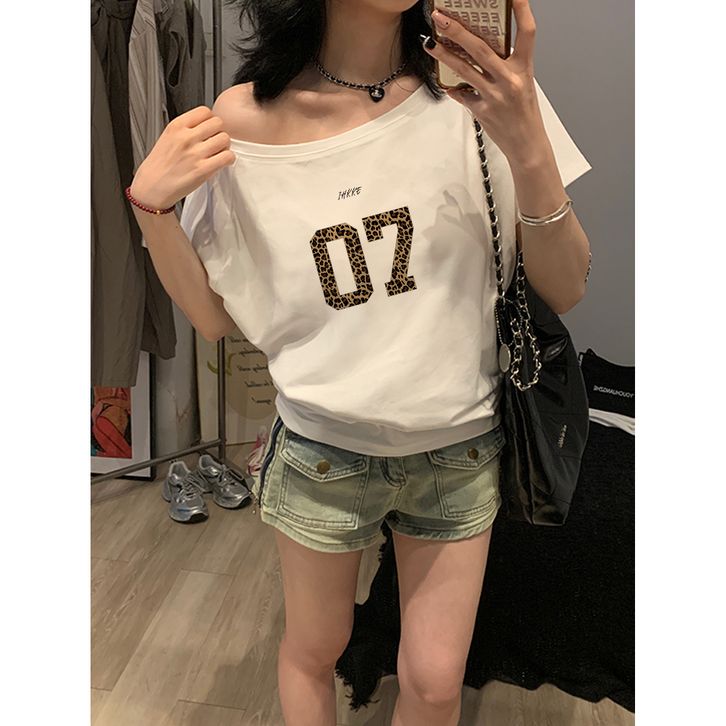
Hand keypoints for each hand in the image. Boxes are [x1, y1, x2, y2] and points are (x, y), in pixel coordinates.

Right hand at [130, 106, 235, 209]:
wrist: (152, 186)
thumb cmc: (159, 165)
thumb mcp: (168, 137)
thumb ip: (186, 129)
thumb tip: (206, 126)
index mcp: (176, 126)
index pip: (204, 111)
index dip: (210, 120)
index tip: (210, 128)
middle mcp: (186, 137)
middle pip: (218, 123)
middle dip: (219, 131)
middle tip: (216, 141)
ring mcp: (195, 153)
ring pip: (224, 138)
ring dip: (225, 146)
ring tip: (219, 152)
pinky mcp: (203, 169)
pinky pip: (227, 156)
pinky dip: (229, 159)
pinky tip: (222, 161)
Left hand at [424, 0, 548, 166]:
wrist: (526, 144)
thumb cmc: (523, 113)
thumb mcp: (522, 83)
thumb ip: (505, 66)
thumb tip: (482, 50)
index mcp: (523, 69)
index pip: (527, 33)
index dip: (522, 11)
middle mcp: (509, 80)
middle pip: (481, 48)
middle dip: (457, 31)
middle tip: (441, 17)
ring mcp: (494, 95)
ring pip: (464, 69)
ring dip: (444, 55)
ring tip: (430, 43)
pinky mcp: (482, 111)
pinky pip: (462, 95)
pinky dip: (454, 88)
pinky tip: (447, 83)